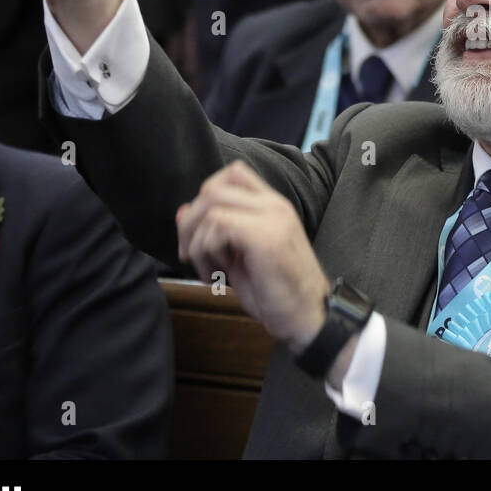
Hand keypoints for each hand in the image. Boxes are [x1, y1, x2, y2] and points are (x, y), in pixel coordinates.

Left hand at [176, 160, 329, 351]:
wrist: (307, 317)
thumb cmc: (276, 292)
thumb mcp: (238, 257)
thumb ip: (214, 232)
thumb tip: (182, 211)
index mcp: (272, 207)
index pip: (233, 173)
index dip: (206, 196)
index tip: (200, 232)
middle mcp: (274, 206)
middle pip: (213, 187)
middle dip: (190, 223)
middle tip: (189, 254)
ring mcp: (272, 218)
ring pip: (211, 206)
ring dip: (197, 242)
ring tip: (209, 270)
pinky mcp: (265, 236)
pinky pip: (218, 225)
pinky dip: (206, 252)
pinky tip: (218, 275)